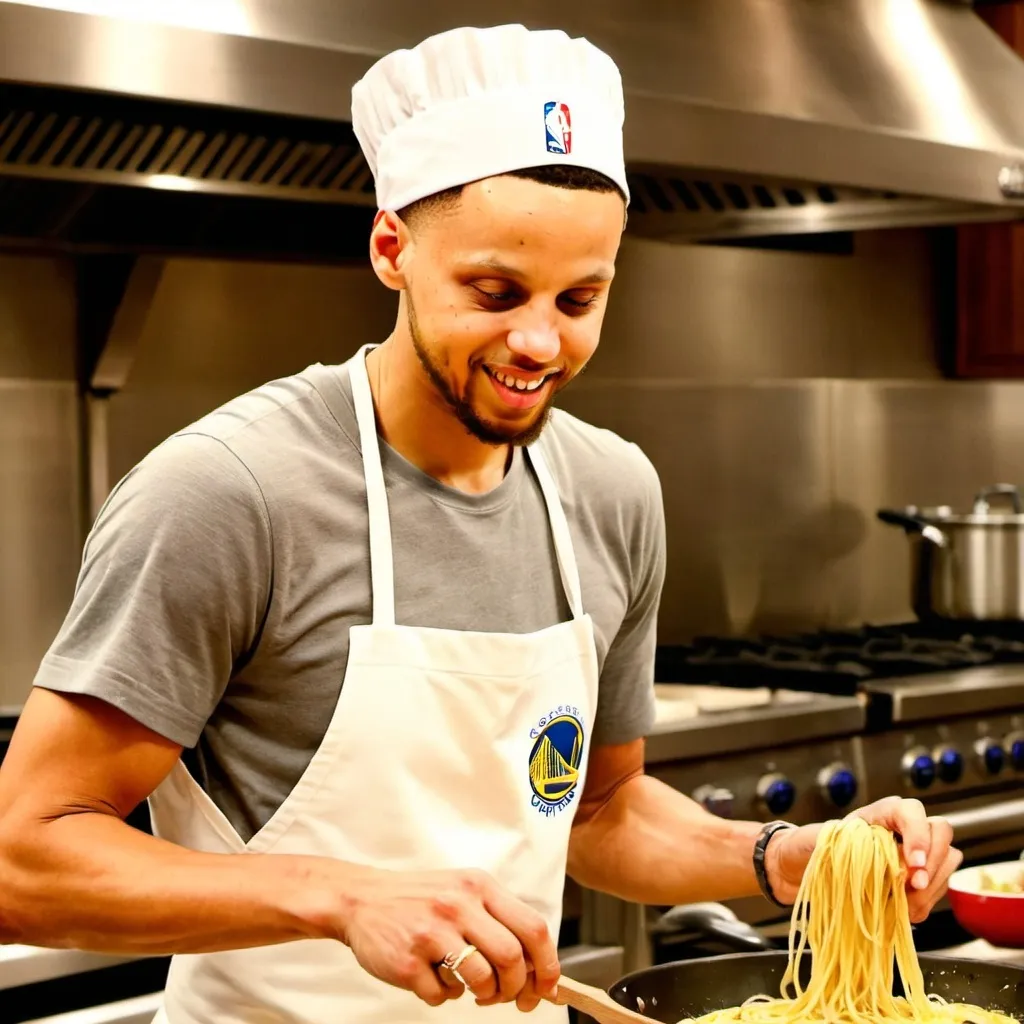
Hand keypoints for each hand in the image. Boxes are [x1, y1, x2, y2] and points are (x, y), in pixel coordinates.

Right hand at [340, 865, 560, 1009]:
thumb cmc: (421, 898)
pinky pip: (442, 996)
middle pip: (512, 957)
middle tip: (507, 995)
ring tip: (472, 988)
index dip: (548, 964)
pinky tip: (435, 978)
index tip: (548, 986)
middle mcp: (458, 904)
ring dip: (484, 995)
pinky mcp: (407, 962)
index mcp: (479, 886)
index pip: (532, 927)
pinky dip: (445, 996)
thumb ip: (498, 918)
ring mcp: (431, 933)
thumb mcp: (463, 890)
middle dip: (517, 987)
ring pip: (481, 980)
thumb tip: (537, 965)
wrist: (361, 899)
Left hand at [765, 797, 959, 922]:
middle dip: (931, 863)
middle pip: (940, 832)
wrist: (804, 868)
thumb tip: (880, 859)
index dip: (918, 834)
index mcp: (879, 813)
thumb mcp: (820, 840)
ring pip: (946, 862)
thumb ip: (848, 845)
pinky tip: (901, 909)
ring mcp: (913, 853)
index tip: (912, 863)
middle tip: (912, 886)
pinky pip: (936, 889)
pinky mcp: (916, 878)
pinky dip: (924, 903)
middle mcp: (901, 829)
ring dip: (929, 886)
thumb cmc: (811, 847)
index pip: (910, 810)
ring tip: (901, 901)